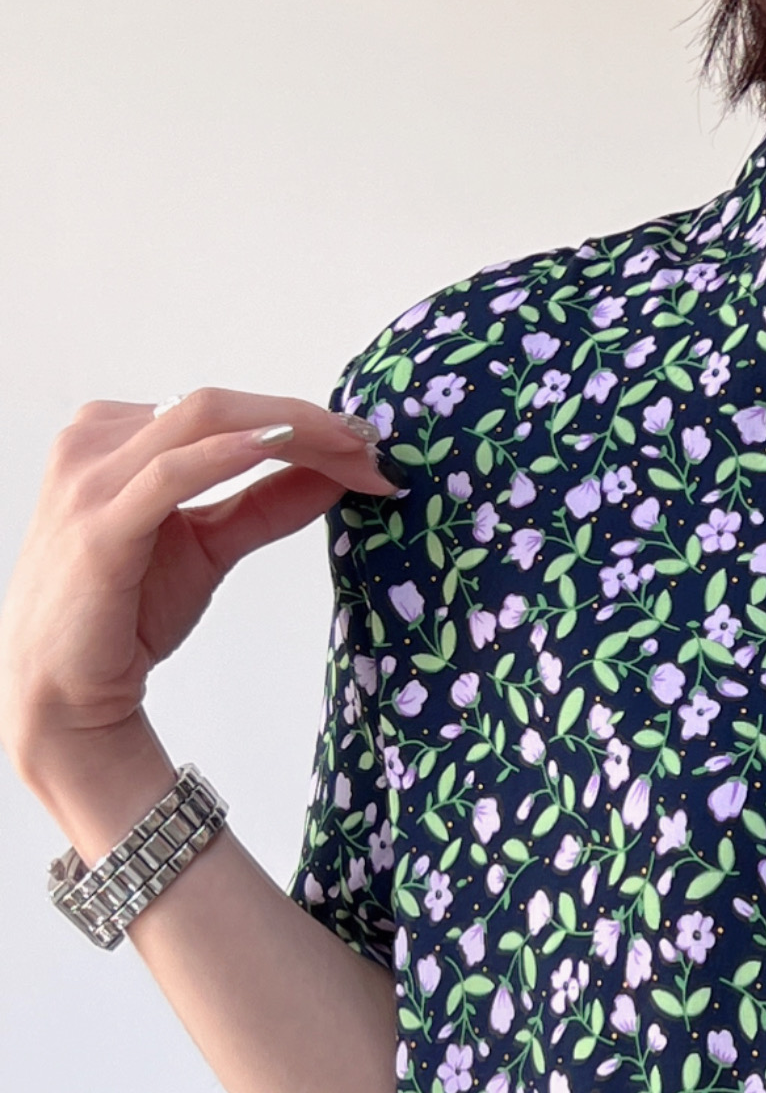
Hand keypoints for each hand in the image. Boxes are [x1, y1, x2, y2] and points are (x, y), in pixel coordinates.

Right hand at [0, 387, 394, 802]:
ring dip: (290, 431)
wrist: (64, 686)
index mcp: (115, 437)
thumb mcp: (211, 544)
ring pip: (201, 421)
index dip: (302, 421)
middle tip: (374, 446)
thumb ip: (266, 504)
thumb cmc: (125, 612)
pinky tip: (278, 450)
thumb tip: (333, 475)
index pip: (222, 409)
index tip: (367, 446)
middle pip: (218, 405)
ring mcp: (89, 480)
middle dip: (307, 422)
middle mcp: (94, 443)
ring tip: (353, 453)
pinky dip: (228, 454)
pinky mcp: (98, 526)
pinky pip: (169, 473)